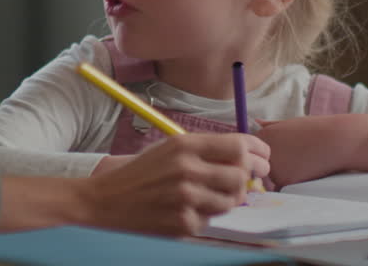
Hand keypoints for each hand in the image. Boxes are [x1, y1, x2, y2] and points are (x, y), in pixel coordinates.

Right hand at [81, 133, 269, 235]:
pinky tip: (186, 211)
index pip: (238, 144)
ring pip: (231, 200)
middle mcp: (187, 168)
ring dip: (227, 200)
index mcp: (184, 144)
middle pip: (241, 173)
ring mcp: (185, 197)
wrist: (104, 202)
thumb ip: (205, 151)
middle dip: (248, 179)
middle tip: (247, 182)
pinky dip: (204, 218)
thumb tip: (246, 158)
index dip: (258, 151)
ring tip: (209, 196)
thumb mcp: (169, 150)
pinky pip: (210, 221)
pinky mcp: (182, 222)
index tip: (264, 157)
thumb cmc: (140, 175)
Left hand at [255, 114, 367, 187]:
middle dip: (271, 169)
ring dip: (281, 177)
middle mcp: (262, 151)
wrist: (336, 140)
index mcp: (262, 136)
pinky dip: (292, 184)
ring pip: (269, 180)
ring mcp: (271, 166)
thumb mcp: (290, 124)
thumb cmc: (315, 130)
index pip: (253, 153)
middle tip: (295, 158)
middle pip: (259, 168)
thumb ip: (271, 126)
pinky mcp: (283, 180)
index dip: (267, 156)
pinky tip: (305, 171)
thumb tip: (256, 121)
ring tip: (301, 162)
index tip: (286, 152)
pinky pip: (281, 188)